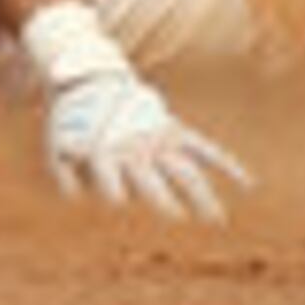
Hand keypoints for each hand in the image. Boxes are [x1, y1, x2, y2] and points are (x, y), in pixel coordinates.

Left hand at [41, 70, 253, 223]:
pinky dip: (227, 165)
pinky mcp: (175, 130)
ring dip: (203, 196)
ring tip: (218, 220)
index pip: (112, 185)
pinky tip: (248, 186)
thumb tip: (75, 199)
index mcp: (106, 152)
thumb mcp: (56, 146)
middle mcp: (136, 148)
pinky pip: (206, 149)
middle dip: (164, 202)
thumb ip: (63, 176)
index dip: (113, 196)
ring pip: (186, 172)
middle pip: (154, 182)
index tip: (121, 208)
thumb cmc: (74, 124)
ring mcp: (159, 139)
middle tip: (177, 221)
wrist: (91, 83)